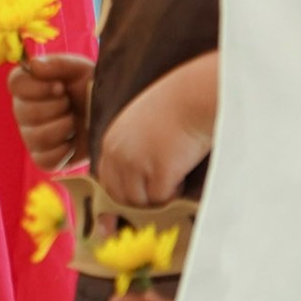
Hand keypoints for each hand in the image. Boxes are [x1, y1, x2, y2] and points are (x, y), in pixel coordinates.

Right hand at [9, 52, 94, 170]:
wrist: (114, 114)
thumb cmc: (93, 88)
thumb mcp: (80, 69)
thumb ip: (57, 64)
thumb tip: (33, 66)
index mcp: (30, 85)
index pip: (15, 84)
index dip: (37, 86)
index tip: (61, 87)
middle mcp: (24, 110)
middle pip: (23, 112)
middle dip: (56, 107)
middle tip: (71, 104)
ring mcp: (32, 136)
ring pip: (35, 137)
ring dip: (62, 128)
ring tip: (75, 122)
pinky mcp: (45, 158)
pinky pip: (45, 160)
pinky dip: (64, 150)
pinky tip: (74, 141)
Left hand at [95, 65, 212, 208]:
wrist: (193, 98)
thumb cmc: (172, 108)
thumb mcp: (137, 126)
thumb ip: (129, 150)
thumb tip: (134, 182)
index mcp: (110, 143)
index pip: (106, 181)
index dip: (125, 190)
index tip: (144, 190)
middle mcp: (117, 154)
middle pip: (120, 196)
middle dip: (141, 198)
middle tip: (162, 186)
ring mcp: (135, 164)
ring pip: (141, 202)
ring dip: (158, 195)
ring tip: (174, 174)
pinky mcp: (158, 171)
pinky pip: (162, 198)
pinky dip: (174, 192)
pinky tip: (181, 172)